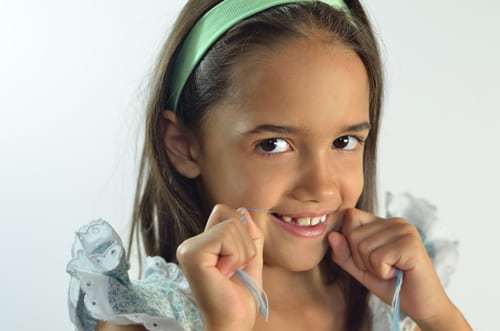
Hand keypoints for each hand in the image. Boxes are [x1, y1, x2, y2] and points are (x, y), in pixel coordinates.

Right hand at [176, 205, 263, 330]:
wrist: (233, 322)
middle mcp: (191, 244)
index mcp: (202, 244)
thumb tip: (245, 211)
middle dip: (245, 243)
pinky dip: (236, 257)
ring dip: (242, 253)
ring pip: (231, 225)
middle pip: (231, 215)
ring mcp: (188, 248)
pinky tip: (224, 275)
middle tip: (235, 270)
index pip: (226, 212)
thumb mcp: (251, 258)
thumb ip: (250, 235)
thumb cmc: (241, 296)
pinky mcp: (192, 254)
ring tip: (230, 274)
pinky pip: (226, 236)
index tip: (238, 261)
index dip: (243, 232)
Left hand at [327, 207, 452, 322]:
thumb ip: (344, 253)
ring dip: (373, 267)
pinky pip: (378, 257)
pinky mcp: (411, 244)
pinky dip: (383, 272)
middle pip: (353, 234)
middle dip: (361, 259)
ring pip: (363, 246)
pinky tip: (399, 273)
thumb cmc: (392, 285)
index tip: (368, 259)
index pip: (350, 216)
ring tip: (392, 271)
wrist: (422, 306)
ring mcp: (405, 230)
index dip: (350, 243)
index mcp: (383, 222)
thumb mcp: (361, 269)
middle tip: (384, 268)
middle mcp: (395, 221)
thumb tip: (331, 235)